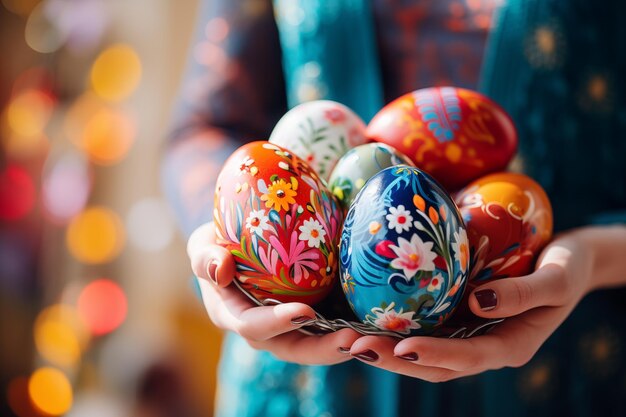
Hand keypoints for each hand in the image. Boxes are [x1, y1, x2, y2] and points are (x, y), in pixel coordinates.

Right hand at [187, 222, 360, 364]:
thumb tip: (220, 268)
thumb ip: (205, 257)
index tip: (304, 311)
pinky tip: (379, 324)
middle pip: (294, 348)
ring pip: (318, 344)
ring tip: (372, 339)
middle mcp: (264, 330)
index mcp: (234, 316)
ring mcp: (289, 328)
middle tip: (352, 340)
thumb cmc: (216, 244)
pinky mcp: (311, 319)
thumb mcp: (202, 244)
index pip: (254, 327)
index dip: (277, 323)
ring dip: (344, 345)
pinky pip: (332, 328)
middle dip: (323, 349)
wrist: (236, 245)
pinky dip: (353, 328)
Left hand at [345, 229, 597, 381]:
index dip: (434, 356)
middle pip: (434, 363)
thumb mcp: (557, 278)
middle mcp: (483, 346)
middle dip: (394, 359)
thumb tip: (477, 302)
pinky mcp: (457, 317)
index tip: (401, 349)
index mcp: (510, 346)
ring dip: (387, 347)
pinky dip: (397, 327)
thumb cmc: (568, 266)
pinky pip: (424, 327)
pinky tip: (366, 315)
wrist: (569, 260)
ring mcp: (468, 333)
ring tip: (348, 338)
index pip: (467, 358)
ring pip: (423, 350)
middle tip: (355, 347)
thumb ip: (523, 293)